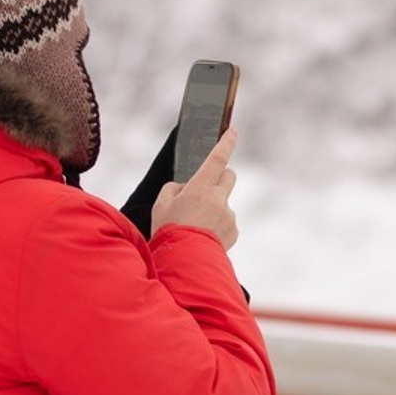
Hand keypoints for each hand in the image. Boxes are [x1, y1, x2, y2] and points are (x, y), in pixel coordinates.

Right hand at [151, 127, 238, 248]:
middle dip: (220, 176)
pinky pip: (226, 222)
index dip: (226, 143)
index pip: (217, 158)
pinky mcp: (234, 231)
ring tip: (195, 225)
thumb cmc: (169, 231)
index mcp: (201, 188)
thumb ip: (174, 189)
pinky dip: (217, 225)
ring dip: (213, 208)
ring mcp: (229, 216)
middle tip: (205, 186)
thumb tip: (185, 188)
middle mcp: (219, 199)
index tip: (232, 132)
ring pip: (224, 202)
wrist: (184, 262)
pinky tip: (203, 236)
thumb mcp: (161, 205)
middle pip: (229, 175)